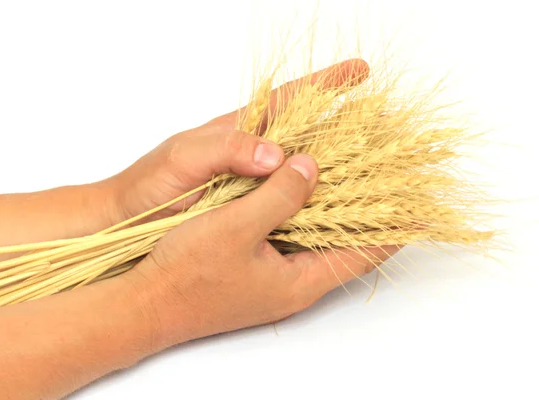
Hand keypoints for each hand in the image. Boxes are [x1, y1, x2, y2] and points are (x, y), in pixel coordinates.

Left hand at [101, 59, 369, 224]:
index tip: (361, 72)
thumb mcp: (185, 157)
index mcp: (240, 129)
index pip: (291, 100)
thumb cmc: (151, 183)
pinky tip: (332, 212)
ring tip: (373, 173)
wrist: (127, 220)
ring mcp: (253, 183)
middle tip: (385, 131)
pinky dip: (312, 203)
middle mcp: (253, 154)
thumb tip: (277, 156)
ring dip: (335, 170)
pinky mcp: (249, 211)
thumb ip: (226, 150)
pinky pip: (289, 202)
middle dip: (346, 130)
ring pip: (303, 171)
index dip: (326, 85)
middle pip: (308, 135)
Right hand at [124, 154, 399, 349]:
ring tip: (345, 176)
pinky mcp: (254, 271)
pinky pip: (290, 238)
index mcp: (300, 280)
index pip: (365, 252)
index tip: (415, 200)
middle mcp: (294, 284)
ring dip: (330, 209)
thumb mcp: (237, 225)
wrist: (144, 304)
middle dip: (364, 212)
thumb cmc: (187, 273)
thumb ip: (279, 196)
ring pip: (316, 239)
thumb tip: (311, 168)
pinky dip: (300, 213)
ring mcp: (273, 279)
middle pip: (345, 245)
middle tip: (381, 178)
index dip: (393, 226)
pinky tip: (294, 190)